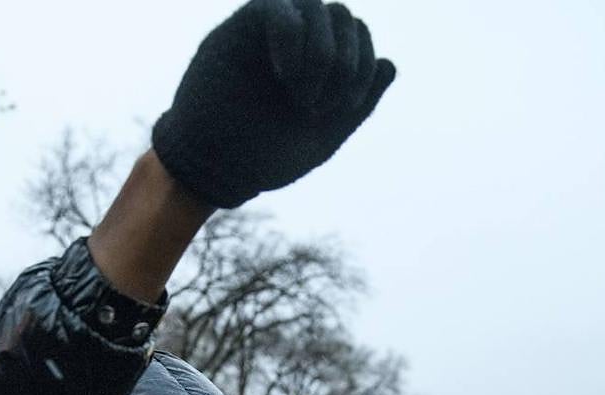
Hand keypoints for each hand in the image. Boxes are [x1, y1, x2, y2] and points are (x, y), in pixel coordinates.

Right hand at [152, 0, 394, 208]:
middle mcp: (298, 41)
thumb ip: (357, 104)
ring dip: (322, 53)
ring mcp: (269, 32)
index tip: (344, 107)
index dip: (362, 65)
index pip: (358, 33)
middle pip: (343, 16)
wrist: (214, 168)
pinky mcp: (240, 29)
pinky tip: (285, 78)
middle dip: (345, 62)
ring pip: (317, 6)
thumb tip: (390, 64)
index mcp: (320, 64)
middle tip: (320, 105)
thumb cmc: (263, 157)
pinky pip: (278, 7)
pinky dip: (291, 38)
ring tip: (302, 97)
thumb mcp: (323, 136)